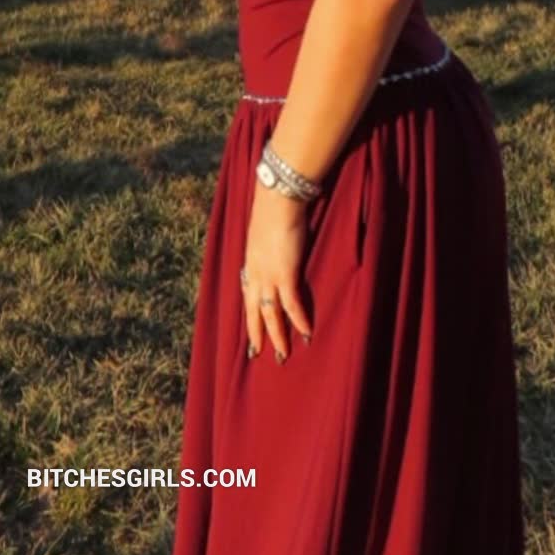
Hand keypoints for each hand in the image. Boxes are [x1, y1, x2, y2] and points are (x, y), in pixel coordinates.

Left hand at [241, 182, 313, 360]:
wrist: (278, 199)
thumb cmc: (273, 207)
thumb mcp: (263, 229)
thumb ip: (267, 242)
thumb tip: (274, 244)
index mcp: (250, 261)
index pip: (247, 293)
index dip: (250, 311)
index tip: (251, 325)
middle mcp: (255, 272)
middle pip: (254, 310)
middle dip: (256, 333)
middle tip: (257, 354)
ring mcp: (269, 275)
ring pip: (271, 314)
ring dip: (278, 336)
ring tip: (283, 355)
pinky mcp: (286, 274)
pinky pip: (292, 305)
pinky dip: (299, 320)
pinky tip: (306, 334)